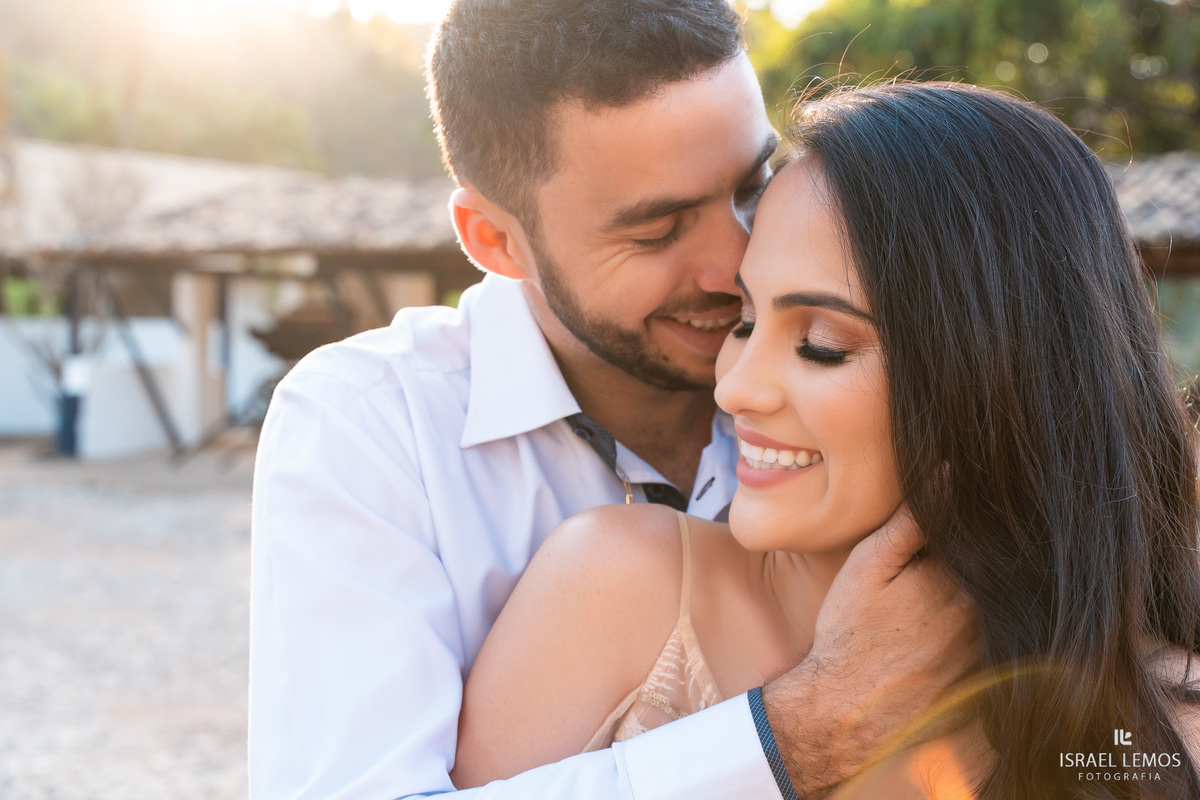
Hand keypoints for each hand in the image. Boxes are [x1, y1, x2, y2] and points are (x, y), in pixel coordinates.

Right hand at [762, 505, 977, 797]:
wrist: (844, 713)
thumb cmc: (849, 634)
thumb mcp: (869, 567)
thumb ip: (911, 522)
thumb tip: (948, 473)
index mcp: (960, 581)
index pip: (984, 538)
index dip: (974, 521)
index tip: (967, 506)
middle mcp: (985, 617)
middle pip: (998, 573)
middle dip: (983, 556)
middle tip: (956, 549)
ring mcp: (990, 653)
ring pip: (999, 607)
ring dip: (986, 593)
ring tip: (941, 598)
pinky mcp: (987, 682)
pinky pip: (999, 644)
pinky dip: (988, 630)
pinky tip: (948, 631)